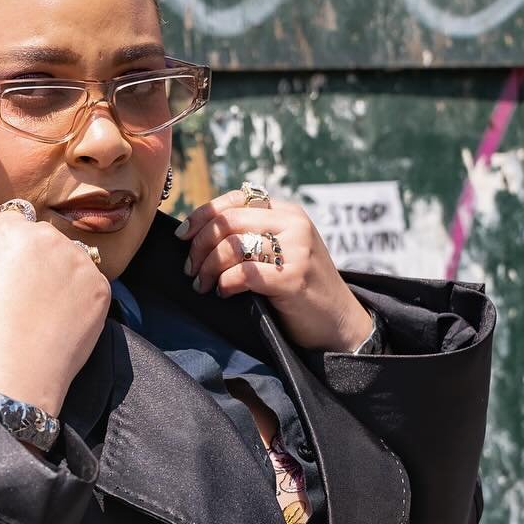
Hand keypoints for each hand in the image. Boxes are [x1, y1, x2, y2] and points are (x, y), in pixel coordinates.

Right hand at [0, 208, 110, 414]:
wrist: (13, 375)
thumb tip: (14, 253)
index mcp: (11, 230)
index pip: (16, 217)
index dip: (13, 243)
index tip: (12, 264)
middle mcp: (48, 236)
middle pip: (47, 236)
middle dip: (41, 256)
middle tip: (31, 292)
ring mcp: (79, 261)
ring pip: (73, 258)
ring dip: (64, 275)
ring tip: (49, 311)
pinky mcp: (101, 287)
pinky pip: (92, 282)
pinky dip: (82, 298)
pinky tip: (65, 321)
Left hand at [177, 190, 375, 352]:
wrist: (339, 323)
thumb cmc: (302, 290)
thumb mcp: (282, 251)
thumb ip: (254, 235)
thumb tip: (200, 233)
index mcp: (288, 213)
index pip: (236, 200)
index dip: (203, 215)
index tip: (183, 236)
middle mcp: (293, 225)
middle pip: (228, 222)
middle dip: (200, 247)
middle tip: (191, 270)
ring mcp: (296, 250)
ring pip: (232, 246)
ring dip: (208, 268)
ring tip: (204, 285)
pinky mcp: (293, 277)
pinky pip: (244, 274)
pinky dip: (226, 284)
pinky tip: (224, 294)